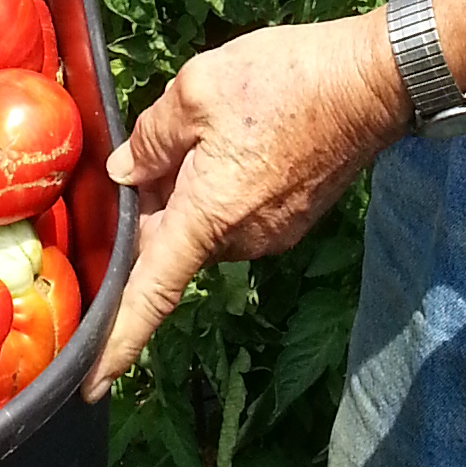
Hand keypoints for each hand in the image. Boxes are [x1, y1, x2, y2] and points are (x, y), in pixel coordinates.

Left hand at [89, 13, 411, 392]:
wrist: (373, 82)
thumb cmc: (287, 81)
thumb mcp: (197, 90)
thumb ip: (151, 137)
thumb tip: (128, 171)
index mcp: (209, 216)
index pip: (152, 293)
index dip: (118, 340)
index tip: (92, 385)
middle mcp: (241, 239)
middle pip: (171, 240)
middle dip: (152, 201)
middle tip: (159, 137)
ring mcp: (271, 233)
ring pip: (203, 222)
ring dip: (188, 187)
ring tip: (212, 124)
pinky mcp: (291, 219)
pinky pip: (234, 213)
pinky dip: (219, 184)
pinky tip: (238, 135)